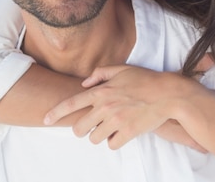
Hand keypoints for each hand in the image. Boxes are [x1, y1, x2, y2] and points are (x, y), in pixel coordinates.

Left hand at [46, 66, 187, 147]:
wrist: (169, 94)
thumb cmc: (146, 80)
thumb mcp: (123, 69)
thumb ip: (101, 73)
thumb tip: (85, 82)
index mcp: (102, 91)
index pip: (71, 104)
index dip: (55, 113)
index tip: (45, 119)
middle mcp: (106, 106)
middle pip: (80, 128)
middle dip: (82, 130)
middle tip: (92, 127)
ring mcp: (116, 120)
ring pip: (95, 139)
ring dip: (100, 135)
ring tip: (112, 127)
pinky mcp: (128, 132)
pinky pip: (112, 145)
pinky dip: (115, 141)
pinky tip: (123, 132)